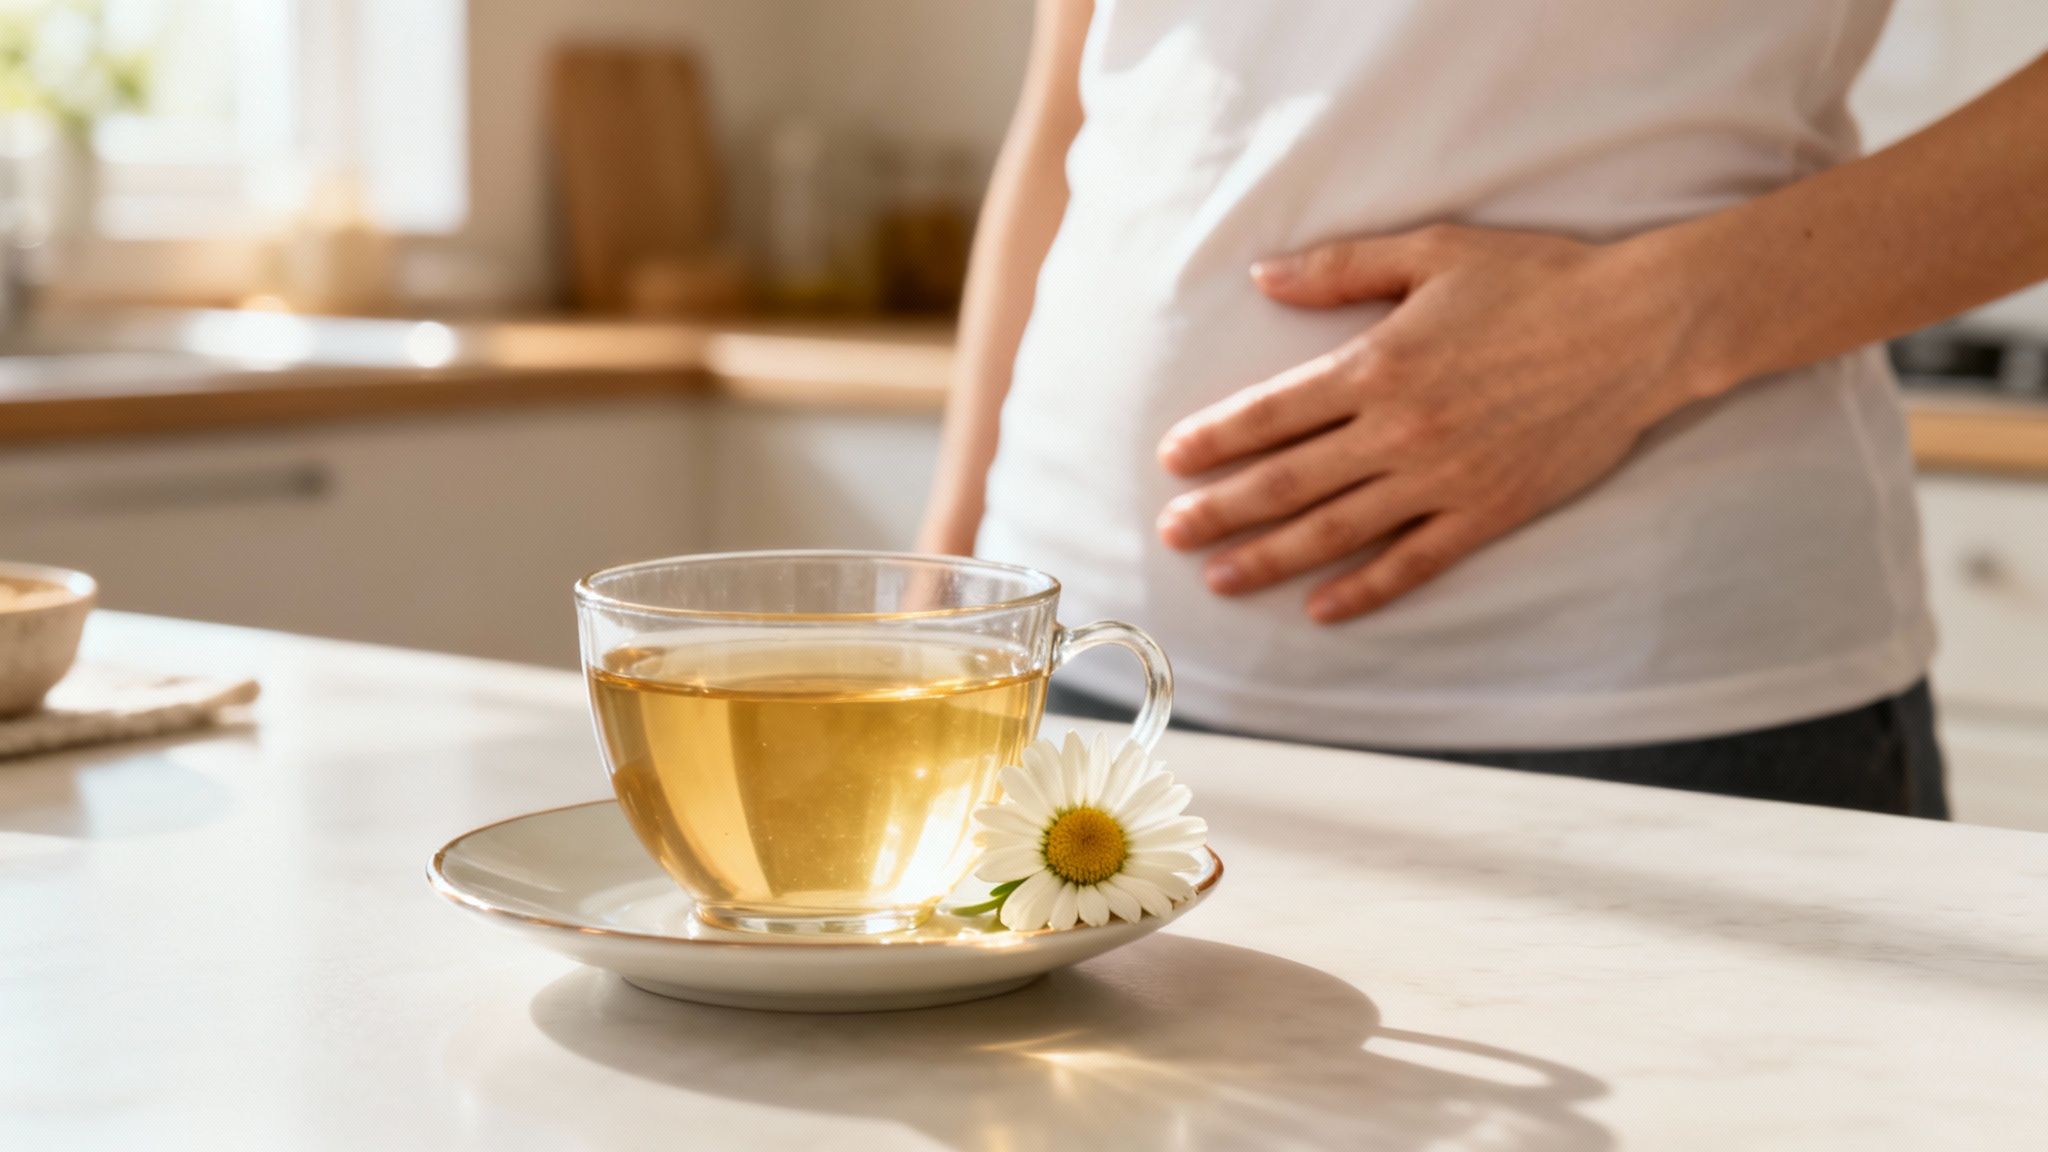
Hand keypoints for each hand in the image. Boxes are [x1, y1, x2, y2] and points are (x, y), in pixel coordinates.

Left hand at [1154, 224, 1719, 622]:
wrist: (1641, 327)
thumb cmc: (1537, 279)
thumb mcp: (1433, 252)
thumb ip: (1341, 268)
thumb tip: (1262, 277)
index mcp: (1378, 364)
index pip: (1272, 412)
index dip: (1215, 440)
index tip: (1171, 461)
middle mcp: (1400, 430)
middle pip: (1288, 480)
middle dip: (1221, 510)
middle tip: (1169, 534)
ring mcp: (1444, 478)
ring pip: (1337, 531)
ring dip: (1271, 558)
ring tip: (1219, 579)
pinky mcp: (1488, 511)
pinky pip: (1414, 562)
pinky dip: (1365, 590)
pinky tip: (1321, 611)